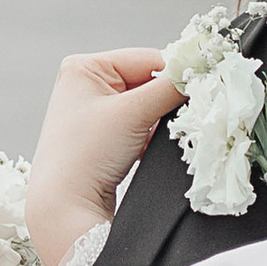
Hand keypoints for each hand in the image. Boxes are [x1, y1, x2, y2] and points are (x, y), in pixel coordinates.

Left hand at [26, 47, 180, 265]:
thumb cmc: (85, 155)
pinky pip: (137, 125)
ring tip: (151, 137)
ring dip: (157, 121)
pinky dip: (148, 135)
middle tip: (183, 116)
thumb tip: (199, 70)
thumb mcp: (132, 113)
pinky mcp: (101, 137)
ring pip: (145, 106)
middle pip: (146, 81)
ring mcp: (92, 111)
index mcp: (84, 67)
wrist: (64, 207)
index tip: (202, 87)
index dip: (175, 74)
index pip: (147, 58)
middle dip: (164, 101)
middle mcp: (85, 84)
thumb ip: (170, 87)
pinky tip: (144, 149)